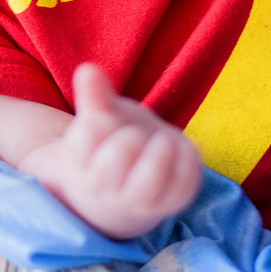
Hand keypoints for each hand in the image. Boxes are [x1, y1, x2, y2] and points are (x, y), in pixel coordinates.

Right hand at [19, 63, 202, 239]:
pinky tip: (181, 147)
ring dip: (158, 154)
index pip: (86, 138)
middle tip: (137, 133)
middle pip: (115, 161)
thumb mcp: (100, 117)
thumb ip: (94, 95)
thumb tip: (88, 69)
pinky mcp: (172, 203)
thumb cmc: (112, 141)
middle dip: (130, 138)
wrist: (128, 184)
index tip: (106, 119)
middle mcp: (107, 189)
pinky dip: (187, 161)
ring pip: (147, 183)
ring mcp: (140, 201)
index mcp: (83, 165)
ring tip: (162, 140)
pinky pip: (182, 185)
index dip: (100, 121)